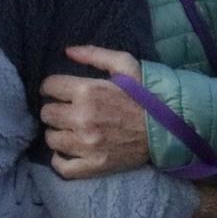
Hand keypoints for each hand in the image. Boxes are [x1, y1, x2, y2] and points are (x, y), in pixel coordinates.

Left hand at [40, 46, 149, 178]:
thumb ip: (94, 54)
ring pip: (51, 138)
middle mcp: (83, 118)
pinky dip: (60, 159)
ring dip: (57, 132)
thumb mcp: (125, 64)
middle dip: (53, 108)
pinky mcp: (94, 165)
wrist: (169, 128)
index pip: (49, 87)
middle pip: (47, 113)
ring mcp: (87, 145)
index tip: (57, 91)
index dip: (51, 87)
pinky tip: (67, 150)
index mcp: (88, 91)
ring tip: (68, 129)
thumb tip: (67, 50)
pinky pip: (62, 166)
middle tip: (65, 110)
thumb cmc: (147, 94)